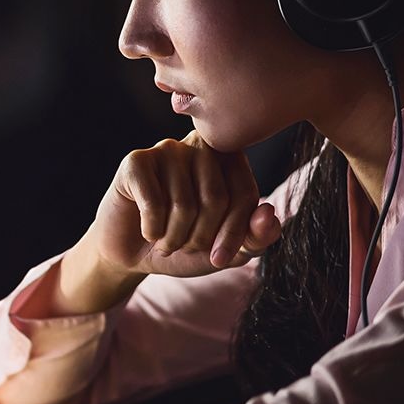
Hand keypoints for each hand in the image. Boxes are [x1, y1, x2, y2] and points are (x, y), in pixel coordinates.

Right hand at [82, 129, 281, 280]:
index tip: (219, 257)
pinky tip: (148, 231)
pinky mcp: (136, 162)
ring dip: (174, 239)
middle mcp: (200, 145)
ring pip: (183, 204)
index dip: (235, 233)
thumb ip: (256, 237)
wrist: (134, 254)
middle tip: (185, 246)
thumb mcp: (227, 250)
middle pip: (215, 198)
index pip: (245, 193)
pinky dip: (152, 230)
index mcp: (229, 159)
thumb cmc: (185, 243)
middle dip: (201, 237)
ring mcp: (166, 149)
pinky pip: (153, 202)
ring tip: (166, 241)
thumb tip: (268, 215)